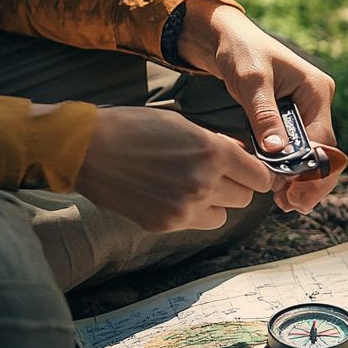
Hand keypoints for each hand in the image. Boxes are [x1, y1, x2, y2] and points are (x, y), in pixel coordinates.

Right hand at [73, 106, 274, 231]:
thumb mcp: (182, 123)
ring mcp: (185, 207)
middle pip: (245, 198)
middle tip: (218, 175)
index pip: (259, 176)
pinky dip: (192, 212)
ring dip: (216, 203)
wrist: (88, 149)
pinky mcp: (166, 224)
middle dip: (235, 186)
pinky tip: (171, 194)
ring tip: (192, 186)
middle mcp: (204, 182)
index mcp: (212, 152)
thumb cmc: (133, 128)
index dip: (257, 174)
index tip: (251, 173)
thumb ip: (216, 142)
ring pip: (224, 215)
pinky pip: (197, 223)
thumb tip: (241, 156)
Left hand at [178, 0, 345, 213]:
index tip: (295, 191)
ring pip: (311, 157)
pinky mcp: (288, 120)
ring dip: (301, 181)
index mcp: (317, 91)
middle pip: (324, 154)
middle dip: (311, 182)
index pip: (324, 141)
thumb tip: (277, 152)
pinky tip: (278, 189)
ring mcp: (304, 113)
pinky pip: (295, 152)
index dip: (312, 171)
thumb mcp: (251, 81)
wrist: (224, 37)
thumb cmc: (240, 51)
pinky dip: (289, 171)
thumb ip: (264, 116)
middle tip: (292, 205)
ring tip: (284, 203)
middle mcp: (316, 104)